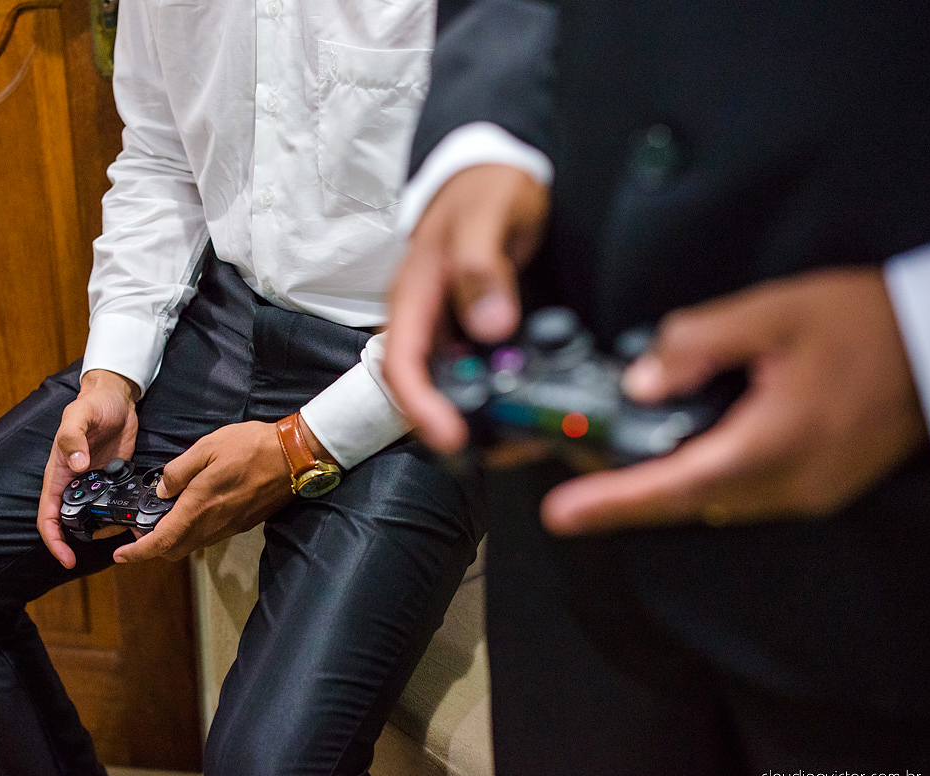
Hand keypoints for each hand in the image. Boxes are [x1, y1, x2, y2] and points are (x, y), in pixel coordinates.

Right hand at [37, 369, 140, 567]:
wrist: (116, 397)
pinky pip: (113, 503)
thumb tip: (76, 465)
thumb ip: (73, 438)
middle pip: (70, 522)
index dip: (54, 540)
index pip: (48, 515)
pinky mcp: (114, 478)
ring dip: (103, 530)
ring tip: (123, 539)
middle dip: (78, 542)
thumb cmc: (92, 404)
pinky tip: (134, 521)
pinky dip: (120, 514)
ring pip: (93, 516)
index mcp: (58, 473)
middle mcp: (74, 482)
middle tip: (102, 552)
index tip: (66, 558)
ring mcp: (94, 482)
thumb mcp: (78, 416)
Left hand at [112, 419, 301, 561]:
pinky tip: (194, 509)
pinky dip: (194, 530)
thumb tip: (162, 489)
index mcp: (200, 506)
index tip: (120, 555)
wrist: (294, 456)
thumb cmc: (251, 447)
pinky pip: (210, 535)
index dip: (138, 552)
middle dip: (154, 546)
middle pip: (175, 549)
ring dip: (175, 538)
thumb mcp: (207, 448)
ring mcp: (230, 526)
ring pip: (193, 544)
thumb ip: (179, 471)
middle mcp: (213, 524)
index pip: (162, 540)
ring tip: (165, 516)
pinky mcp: (242, 523)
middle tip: (142, 528)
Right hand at [384, 164, 549, 452]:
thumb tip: (490, 327)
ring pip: (449, 385)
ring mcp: (446, 326)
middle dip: (453, 425)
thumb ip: (484, 267)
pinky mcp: (470, 329)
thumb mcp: (487, 216)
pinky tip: (529, 404)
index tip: (450, 438)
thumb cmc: (485, 188)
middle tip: (501, 450)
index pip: (401, 363)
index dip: (420, 406)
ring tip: (522, 437)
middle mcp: (424, 318)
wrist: (493, 170)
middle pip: (422, 387)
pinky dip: (498, 392)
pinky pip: (476, 370)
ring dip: (480, 415)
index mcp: (413, 295)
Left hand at [542, 268, 927, 533]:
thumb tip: (641, 380)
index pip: (678, 484)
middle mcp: (792, 481)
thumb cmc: (867, 323)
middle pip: (687, 502)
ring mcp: (807, 491)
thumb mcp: (775, 312)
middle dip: (623, 494)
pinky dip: (698, 478)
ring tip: (610, 464)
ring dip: (660, 487)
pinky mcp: (815, 486)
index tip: (563, 513)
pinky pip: (740, 495)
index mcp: (779, 440)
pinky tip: (675, 452)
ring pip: (712, 502)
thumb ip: (698, 343)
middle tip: (572, 483)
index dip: (614, 502)